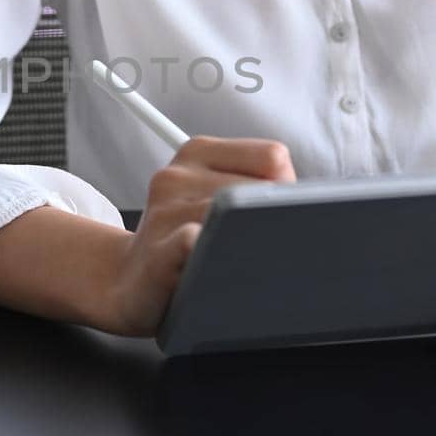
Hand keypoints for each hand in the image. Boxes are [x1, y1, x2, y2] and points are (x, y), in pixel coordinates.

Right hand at [104, 135, 295, 336]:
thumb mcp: (212, 194)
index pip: (272, 157)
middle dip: (271, 223)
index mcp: (197, 153)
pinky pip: (192, 242)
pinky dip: (210, 250)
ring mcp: (164, 215)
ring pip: (235, 222)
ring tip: (232, 263)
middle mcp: (176, 176)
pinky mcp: (158, 256)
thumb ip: (256, 184)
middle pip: (257, 193)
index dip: (287, 191)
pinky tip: (216, 265)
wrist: (129, 283)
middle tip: (256, 246)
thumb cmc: (183, 241)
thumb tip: (307, 204)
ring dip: (249, 248)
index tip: (277, 215)